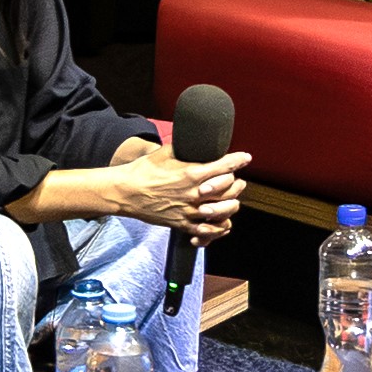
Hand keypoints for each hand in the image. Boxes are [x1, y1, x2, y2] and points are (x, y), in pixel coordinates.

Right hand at [102, 144, 246, 240]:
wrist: (125, 193)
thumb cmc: (142, 170)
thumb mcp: (164, 153)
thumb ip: (183, 149)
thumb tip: (192, 141)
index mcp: (191, 173)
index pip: (223, 167)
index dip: (238, 161)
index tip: (246, 158)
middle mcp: (194, 194)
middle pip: (229, 190)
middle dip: (238, 184)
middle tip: (239, 180)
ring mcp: (189, 211)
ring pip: (223, 212)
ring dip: (232, 205)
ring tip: (233, 201)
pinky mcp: (182, 224)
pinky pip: (207, 231)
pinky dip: (217, 229)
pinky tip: (220, 223)